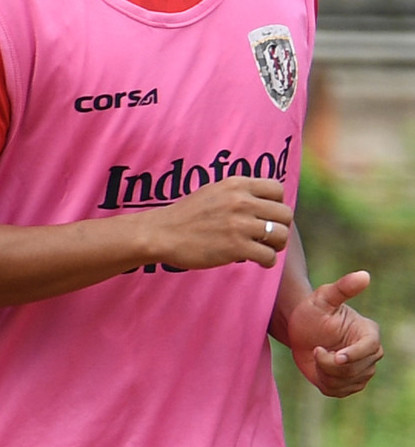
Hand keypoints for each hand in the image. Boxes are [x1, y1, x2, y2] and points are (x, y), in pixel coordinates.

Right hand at [131, 173, 290, 273]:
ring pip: (281, 235)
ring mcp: (239, 224)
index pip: (278, 189)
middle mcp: (241, 201)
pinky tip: (257, 261)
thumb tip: (266, 200)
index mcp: (236, 184)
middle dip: (280, 227)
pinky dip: (267, 261)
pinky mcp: (236, 247)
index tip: (265, 216)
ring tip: (263, 249)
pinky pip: (269, 256)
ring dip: (276, 245)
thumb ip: (239, 193)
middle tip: (268, 237)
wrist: (160, 234)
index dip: (276, 204)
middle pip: (285, 214)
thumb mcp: (213, 191)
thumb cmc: (186, 216)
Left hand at [295, 270, 381, 398]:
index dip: (352, 356)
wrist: (302, 331)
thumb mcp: (323, 298)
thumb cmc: (312, 311)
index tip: (333, 356)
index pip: (370, 350)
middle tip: (315, 349)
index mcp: (369, 333)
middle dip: (328, 364)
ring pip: (347, 382)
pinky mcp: (351, 382)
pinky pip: (339, 391)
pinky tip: (319, 368)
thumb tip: (364, 275)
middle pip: (356, 370)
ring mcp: (364, 369)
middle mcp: (372, 353)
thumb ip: (343, 288)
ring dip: (325, 373)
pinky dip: (325, 384)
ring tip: (317, 355)